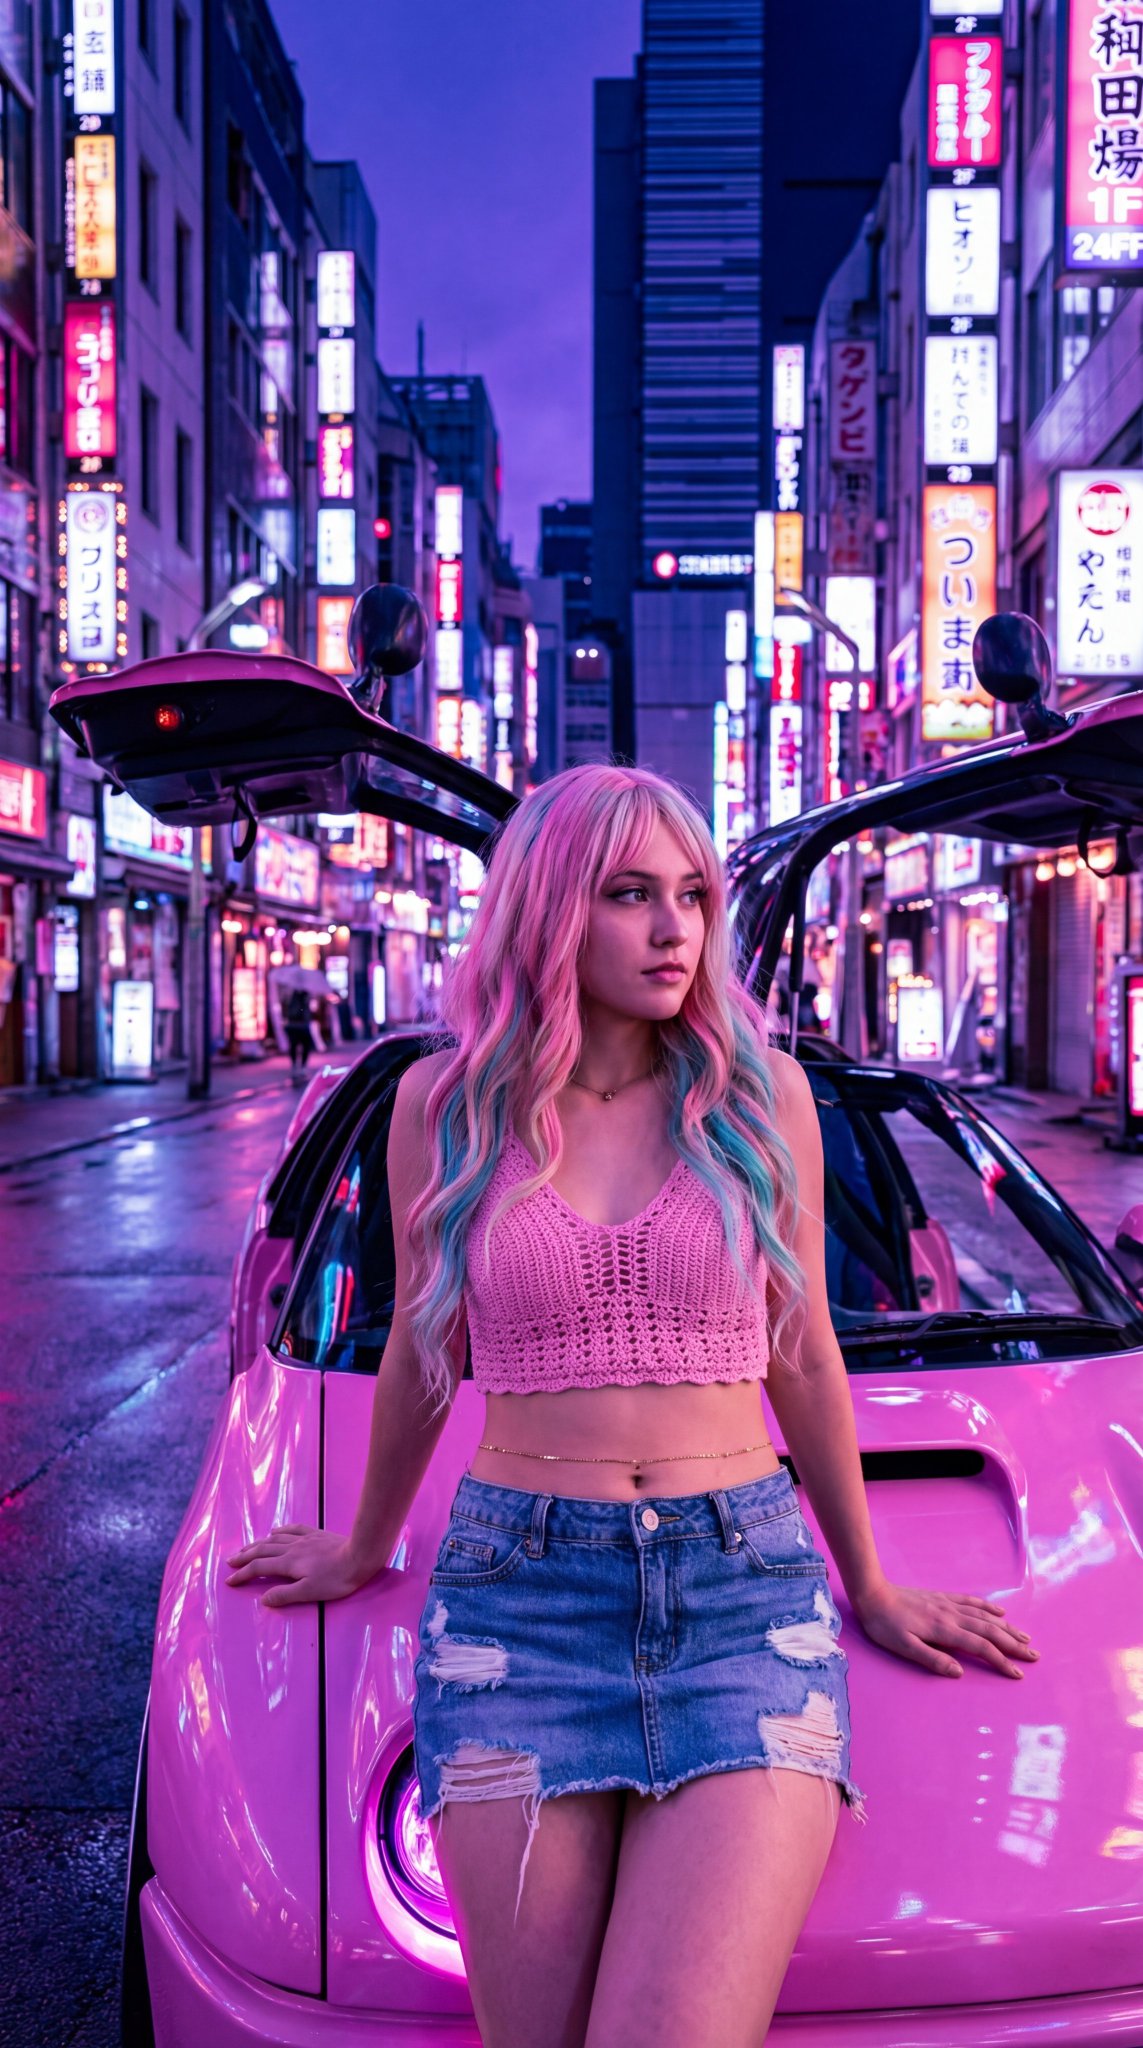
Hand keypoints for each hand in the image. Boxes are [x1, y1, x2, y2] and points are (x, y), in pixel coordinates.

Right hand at [225, 1525, 375, 1607]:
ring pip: (273, 1539)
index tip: (229, 1581)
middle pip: (261, 1550)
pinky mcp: (316, 1534)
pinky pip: (292, 1529)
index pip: (258, 1568)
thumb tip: (263, 1599)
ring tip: (245, 1548)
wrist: (360, 1554)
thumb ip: (285, 1595)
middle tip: (229, 1561)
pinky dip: (279, 1531)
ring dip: (256, 1544)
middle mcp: (291, 1548)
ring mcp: (304, 1539)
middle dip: (244, 1556)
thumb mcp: (309, 1592)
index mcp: (288, 1563)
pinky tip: (275, 1531)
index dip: (242, 1574)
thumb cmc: (337, 1578)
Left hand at [851, 1580, 1039, 1678]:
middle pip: (990, 1631)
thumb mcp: (903, 1647)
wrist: (873, 1593)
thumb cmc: (885, 1625)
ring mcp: (948, 1604)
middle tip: (1034, 1656)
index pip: (981, 1647)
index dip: (1001, 1661)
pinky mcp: (942, 1598)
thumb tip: (960, 1672)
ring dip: (1007, 1627)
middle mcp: (952, 1615)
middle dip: (1014, 1645)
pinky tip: (999, 1613)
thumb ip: (932, 1659)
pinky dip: (988, 1608)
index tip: (1018, 1673)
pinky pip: (971, 1602)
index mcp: (944, 1630)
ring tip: (1026, 1637)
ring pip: (985, 1616)